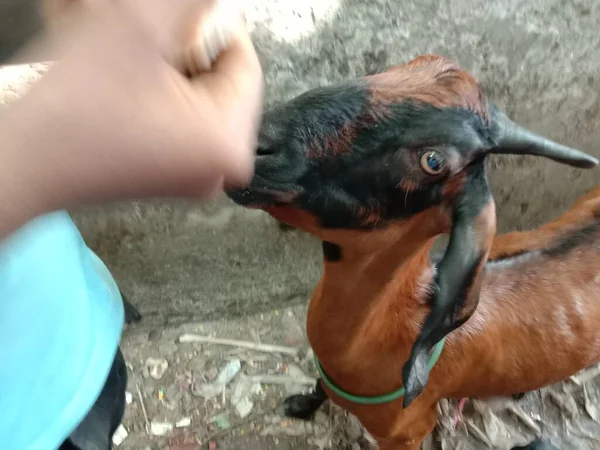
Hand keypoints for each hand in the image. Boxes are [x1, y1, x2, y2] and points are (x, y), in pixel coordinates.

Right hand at [2, 0, 262, 211]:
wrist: (25, 165)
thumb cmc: (72, 115)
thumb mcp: (140, 32)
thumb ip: (193, 7)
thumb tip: (218, 2)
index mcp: (228, 144)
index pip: (245, 63)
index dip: (213, 27)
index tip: (182, 14)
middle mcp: (218, 169)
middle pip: (218, 81)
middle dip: (183, 45)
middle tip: (147, 32)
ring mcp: (193, 173)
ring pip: (192, 93)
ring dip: (162, 60)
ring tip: (124, 45)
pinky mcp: (168, 171)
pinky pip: (174, 114)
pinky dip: (153, 86)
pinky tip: (119, 68)